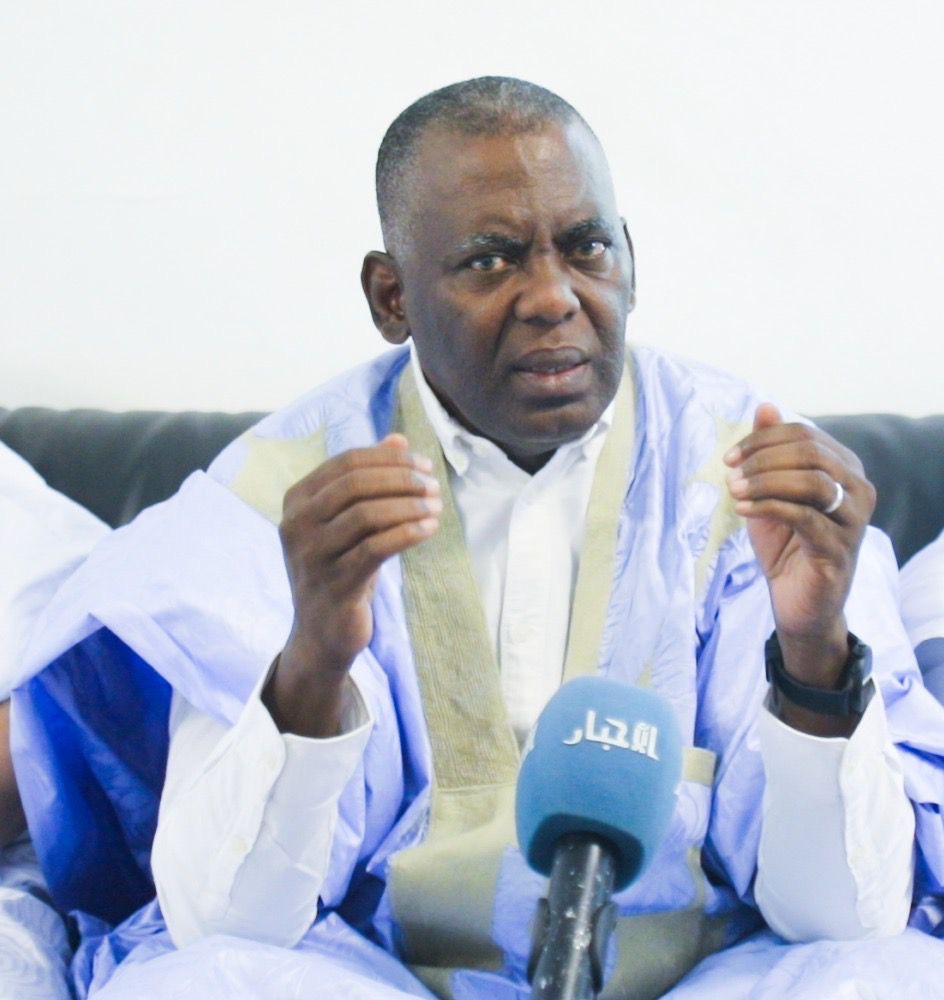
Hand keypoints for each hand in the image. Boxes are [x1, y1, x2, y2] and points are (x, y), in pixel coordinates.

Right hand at [265, 434, 440, 735]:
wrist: (322, 632)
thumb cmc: (340, 568)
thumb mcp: (349, 521)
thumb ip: (370, 479)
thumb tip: (398, 438)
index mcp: (297, 500)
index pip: (346, 462)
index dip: (389, 459)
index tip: (424, 465)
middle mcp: (296, 524)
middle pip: (355, 484)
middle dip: (401, 479)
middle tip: (433, 486)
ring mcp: (312, 556)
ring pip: (366, 514)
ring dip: (408, 506)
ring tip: (436, 507)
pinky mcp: (334, 584)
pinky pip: (375, 549)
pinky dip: (407, 533)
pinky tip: (429, 529)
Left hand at [725, 404, 875, 704]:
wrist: (796, 602)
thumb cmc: (785, 546)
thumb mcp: (769, 493)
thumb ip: (769, 452)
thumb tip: (764, 406)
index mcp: (844, 469)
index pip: (804, 435)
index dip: (763, 440)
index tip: (729, 457)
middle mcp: (858, 490)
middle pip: (811, 453)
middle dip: (763, 458)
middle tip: (730, 473)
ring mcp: (853, 520)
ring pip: (812, 481)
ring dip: (765, 481)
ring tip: (734, 490)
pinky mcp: (839, 549)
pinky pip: (804, 516)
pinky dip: (769, 506)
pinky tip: (743, 508)